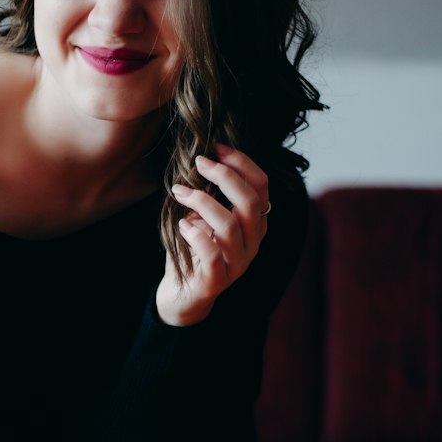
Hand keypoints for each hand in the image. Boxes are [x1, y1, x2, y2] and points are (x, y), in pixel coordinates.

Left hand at [155, 144, 270, 326]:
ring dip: (202, 202)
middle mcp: (253, 243)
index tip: (216, 148)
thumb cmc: (193, 248)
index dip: (242, 162)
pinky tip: (182, 226)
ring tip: (180, 192)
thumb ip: (212, 192)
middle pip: (251, 202)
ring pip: (230, 225)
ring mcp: (237, 264)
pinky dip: (196, 236)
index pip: (262, 186)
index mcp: (255, 223)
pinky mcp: (217, 281)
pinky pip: (213, 254)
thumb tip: (205, 156)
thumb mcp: (204, 215)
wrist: (182, 293)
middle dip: (225, 176)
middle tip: (199, 163)